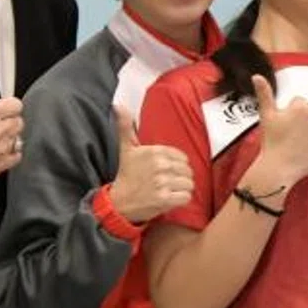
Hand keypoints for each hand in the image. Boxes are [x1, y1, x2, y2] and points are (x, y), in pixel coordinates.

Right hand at [108, 103, 194, 223]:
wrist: (118, 202)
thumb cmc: (126, 175)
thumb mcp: (126, 149)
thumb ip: (125, 127)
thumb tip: (118, 105)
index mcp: (155, 151)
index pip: (182, 157)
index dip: (177, 165)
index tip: (167, 171)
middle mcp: (160, 165)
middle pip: (188, 170)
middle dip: (180, 177)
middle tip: (168, 182)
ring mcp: (163, 182)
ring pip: (189, 183)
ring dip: (182, 188)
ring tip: (170, 190)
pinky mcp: (165, 199)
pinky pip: (186, 197)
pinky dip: (181, 199)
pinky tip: (171, 199)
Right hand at [250, 76, 307, 185]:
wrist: (279, 168)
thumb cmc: (271, 141)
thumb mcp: (266, 116)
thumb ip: (264, 93)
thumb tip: (257, 75)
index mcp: (302, 106)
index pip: (300, 103)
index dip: (291, 114)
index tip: (285, 126)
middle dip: (304, 121)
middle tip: (292, 136)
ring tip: (300, 143)